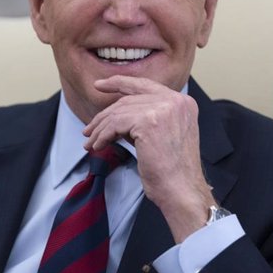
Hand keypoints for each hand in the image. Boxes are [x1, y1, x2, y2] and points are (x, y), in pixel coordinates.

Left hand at [83, 75, 215, 241]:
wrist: (181, 190)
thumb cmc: (173, 171)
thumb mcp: (165, 135)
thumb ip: (147, 119)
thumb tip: (117, 117)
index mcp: (183, 102)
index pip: (145, 85)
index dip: (120, 83)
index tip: (100, 85)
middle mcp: (176, 101)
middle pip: (129, 99)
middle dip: (105, 115)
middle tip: (89, 129)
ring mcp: (164, 109)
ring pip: (119, 112)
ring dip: (101, 129)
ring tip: (91, 142)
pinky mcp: (149, 121)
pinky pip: (116, 124)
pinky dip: (103, 135)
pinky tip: (99, 146)